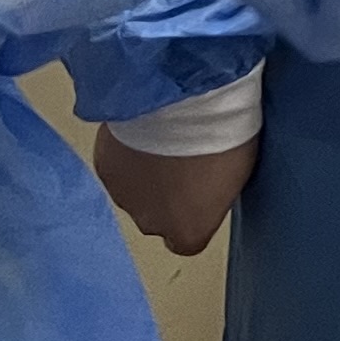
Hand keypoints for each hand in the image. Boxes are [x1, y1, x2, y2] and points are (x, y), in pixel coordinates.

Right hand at [93, 128, 255, 258]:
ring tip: (164, 139)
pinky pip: (116, 164)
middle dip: (165, 194)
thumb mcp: (236, 173)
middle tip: (182, 160)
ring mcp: (123, 195)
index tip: (198, 194)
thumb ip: (213, 195)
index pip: (185, 240)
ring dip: (145, 172)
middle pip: (156, 217)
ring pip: (134, 191)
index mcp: (188, 232)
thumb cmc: (221, 135)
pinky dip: (127, 151)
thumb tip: (205, 192)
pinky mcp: (104, 165)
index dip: (190, 216)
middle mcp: (151, 224)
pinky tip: (145, 127)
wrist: (182, 100)